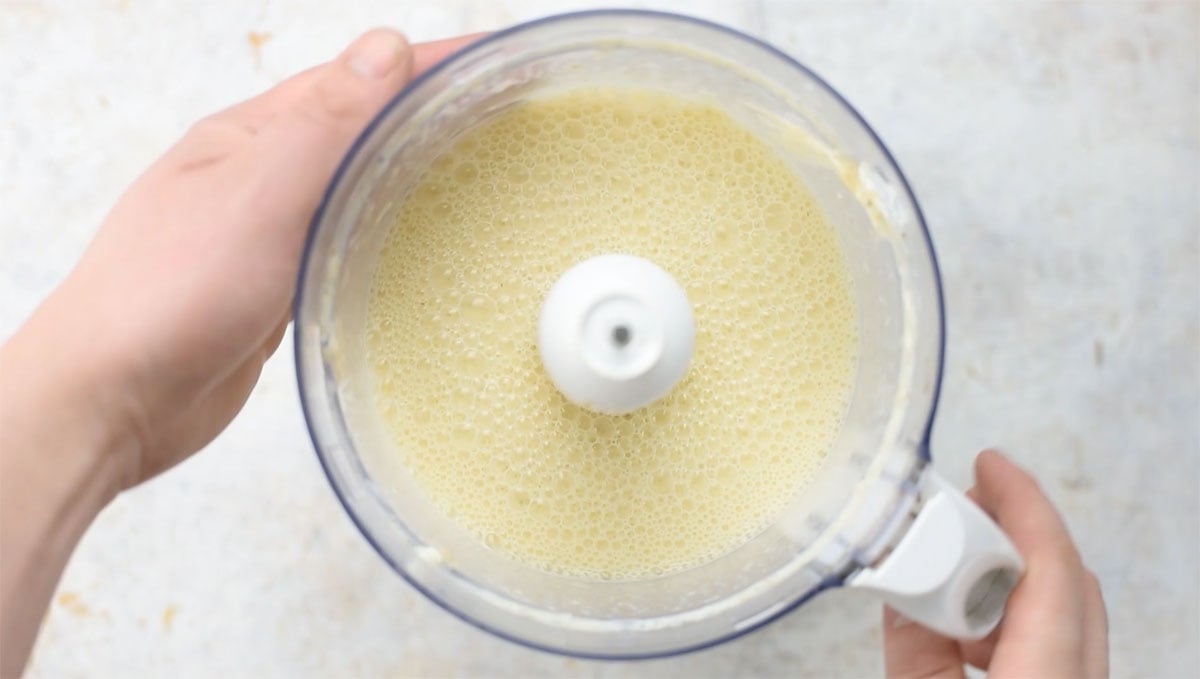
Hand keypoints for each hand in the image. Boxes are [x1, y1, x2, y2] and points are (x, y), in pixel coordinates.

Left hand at [7, 29, 475, 487]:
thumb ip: (326, 124)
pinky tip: (415, 247)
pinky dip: (386, 231)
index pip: (358, 79)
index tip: (495, 59)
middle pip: (361, 127)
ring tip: (476, 171)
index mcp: (251, 135)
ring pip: (354, 186)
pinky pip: (343, 242)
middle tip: (503, 114)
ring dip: (410, 171)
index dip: (430, 65)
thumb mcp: (259, 193)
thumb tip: (386, 49)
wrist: (111, 399)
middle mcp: (260, 175)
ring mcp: (268, 232)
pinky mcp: (277, 285)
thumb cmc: (167, 294)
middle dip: (431, 113)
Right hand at [883, 450, 1107, 677]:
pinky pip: (1058, 647)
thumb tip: (903, 590)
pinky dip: (1015, 618)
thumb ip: (917, 657)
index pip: (1052, 573)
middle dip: (1017, 533)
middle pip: (1071, 585)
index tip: (989, 463)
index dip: (1023, 505)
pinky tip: (964, 623)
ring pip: (1068, 616)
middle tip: (960, 504)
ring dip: (1010, 577)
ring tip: (947, 563)